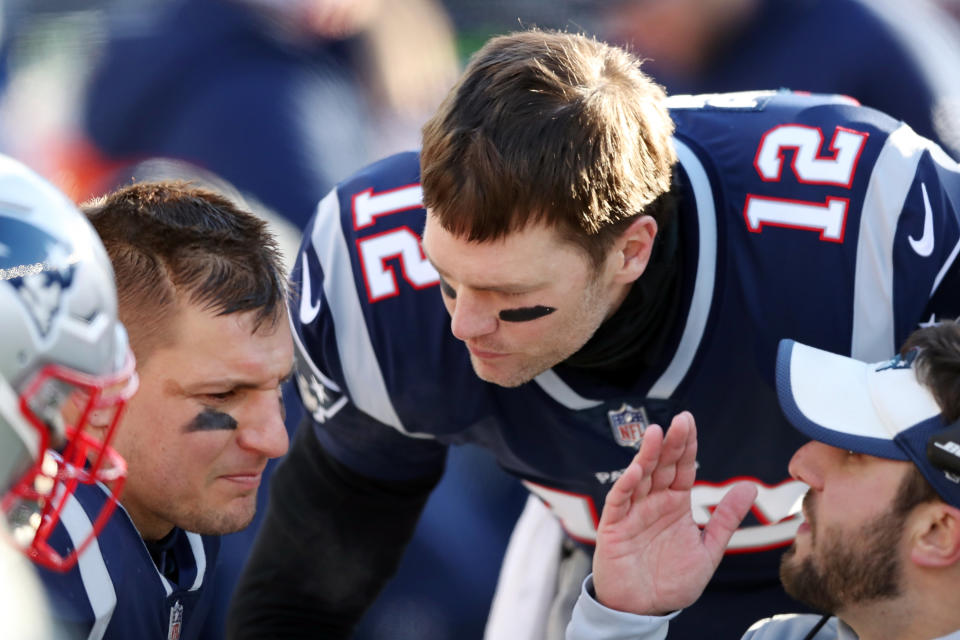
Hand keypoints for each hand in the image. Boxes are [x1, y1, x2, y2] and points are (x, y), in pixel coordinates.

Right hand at [593, 411, 757, 614]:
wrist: (644, 610)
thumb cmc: (672, 581)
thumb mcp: (708, 549)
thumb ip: (725, 518)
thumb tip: (750, 486)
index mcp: (675, 504)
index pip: (682, 468)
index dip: (687, 446)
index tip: (690, 422)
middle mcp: (653, 502)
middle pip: (662, 466)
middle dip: (671, 443)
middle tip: (680, 420)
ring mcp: (633, 512)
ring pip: (640, 476)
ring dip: (647, 455)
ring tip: (656, 434)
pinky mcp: (614, 526)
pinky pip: (620, 501)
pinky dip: (626, 485)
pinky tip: (637, 470)